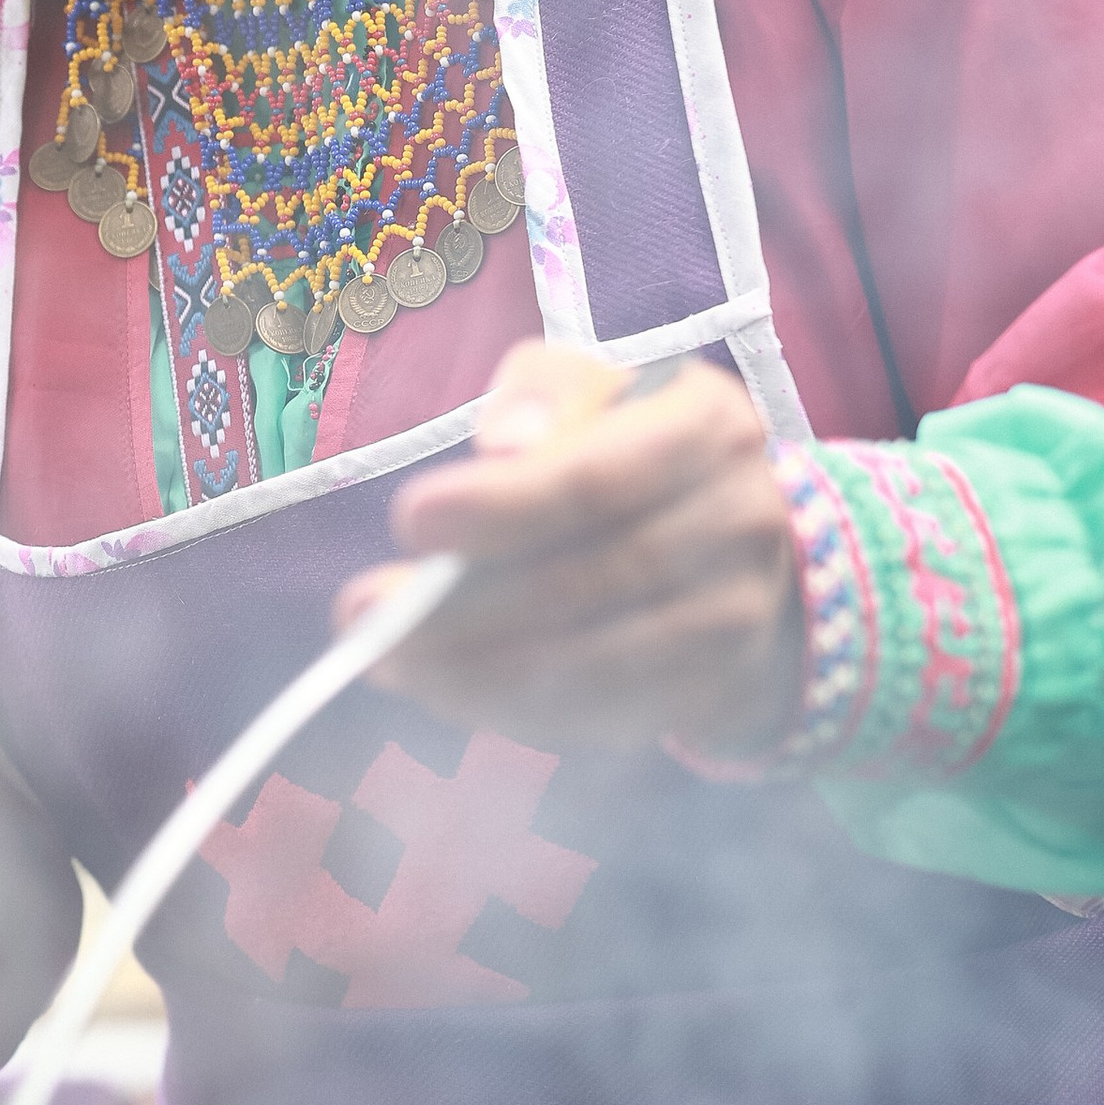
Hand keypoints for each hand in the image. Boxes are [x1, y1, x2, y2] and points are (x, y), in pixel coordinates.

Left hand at [336, 341, 802, 754]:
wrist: (738, 547)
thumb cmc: (629, 452)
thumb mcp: (593, 392)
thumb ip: (543, 394)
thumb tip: (501, 444)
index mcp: (709, 424)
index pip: (599, 478)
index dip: (502, 506)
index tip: (407, 519)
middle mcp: (740, 519)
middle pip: (588, 578)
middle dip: (463, 603)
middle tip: (363, 610)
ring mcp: (735, 613)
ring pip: (591, 659)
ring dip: (474, 668)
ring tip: (387, 658)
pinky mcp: (713, 687)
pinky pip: (600, 712)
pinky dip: (512, 708)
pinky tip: (444, 687)